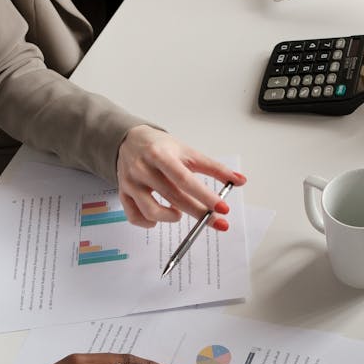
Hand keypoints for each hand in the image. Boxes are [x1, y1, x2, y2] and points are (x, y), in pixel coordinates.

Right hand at [115, 125, 245, 228]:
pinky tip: (161, 217)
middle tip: (217, 222)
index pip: (185, 179)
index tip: (223, 208)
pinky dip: (150, 223)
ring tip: (179, 212)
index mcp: (161, 155)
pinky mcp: (123, 194)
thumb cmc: (162, 147)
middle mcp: (143, 169)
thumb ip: (214, 167)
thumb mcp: (188, 152)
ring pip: (151, 211)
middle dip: (199, 213)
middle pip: (173, 197)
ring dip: (171, 218)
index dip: (205, 196)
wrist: (128, 140)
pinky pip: (135, 217)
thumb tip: (240, 180)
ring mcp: (130, 183)